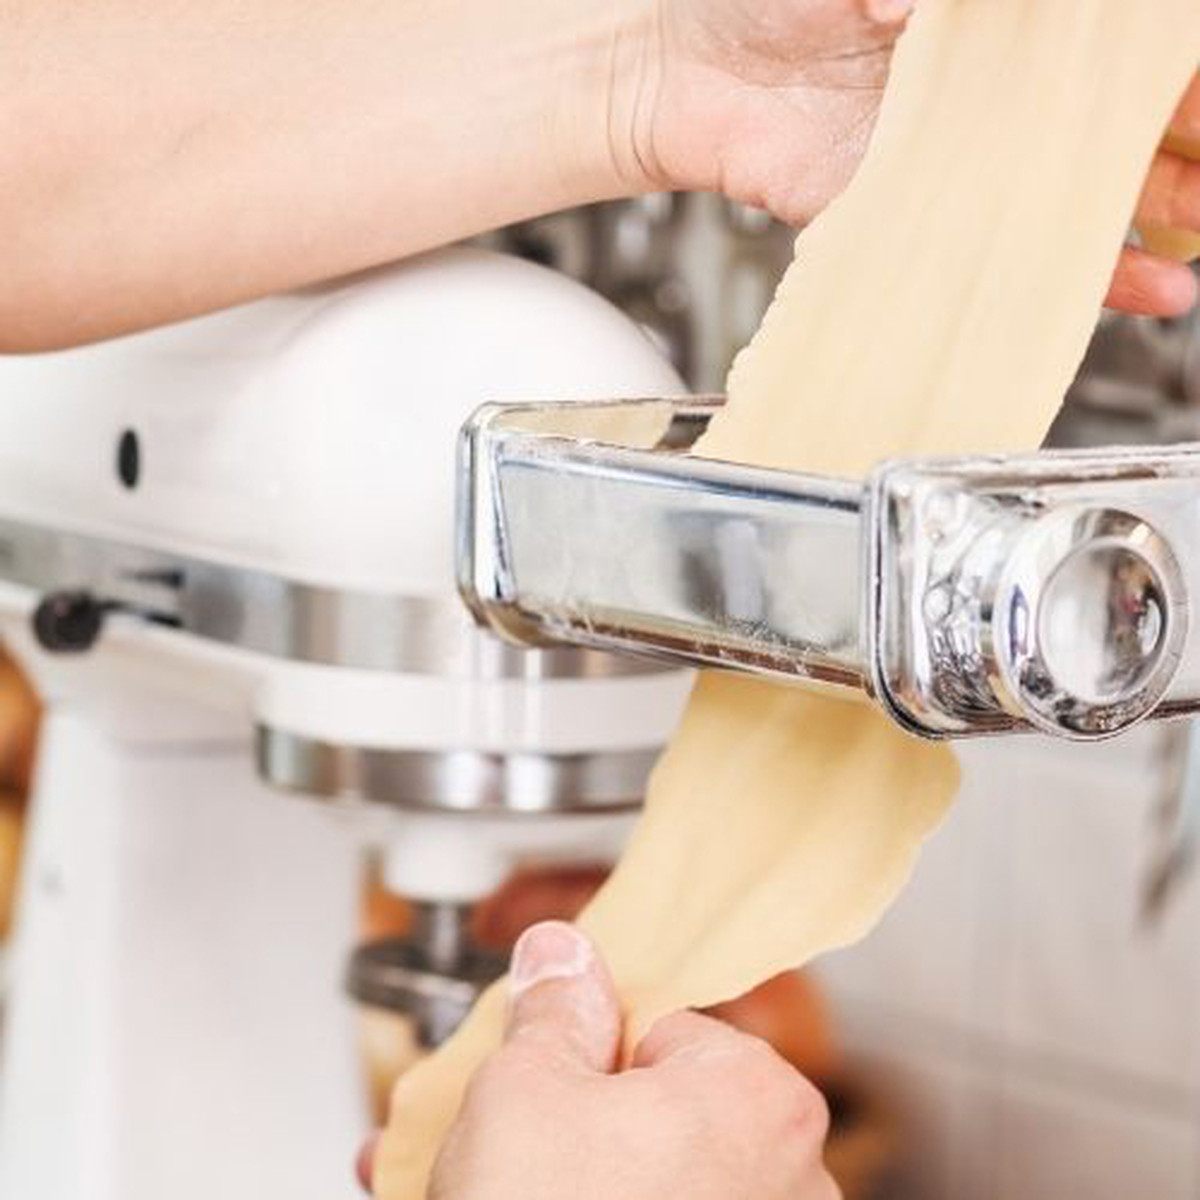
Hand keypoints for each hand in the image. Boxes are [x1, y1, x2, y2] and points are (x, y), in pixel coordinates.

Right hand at [360, 922, 837, 1198]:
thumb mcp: (524, 1089)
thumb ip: (551, 1009)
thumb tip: (562, 954)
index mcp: (758, 1097)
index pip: (658, 1028)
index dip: (578, 1049)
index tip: (530, 1074)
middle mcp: (788, 1179)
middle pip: (647, 1110)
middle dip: (554, 1119)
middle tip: (481, 1135)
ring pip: (635, 1178)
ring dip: (551, 1174)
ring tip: (458, 1182)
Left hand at [609, 0, 1198, 317]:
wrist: (683, 69)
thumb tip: (991, 8)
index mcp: (996, 14)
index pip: (1113, 36)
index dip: (1167, 62)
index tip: (1196, 85)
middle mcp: (991, 82)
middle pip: (1114, 113)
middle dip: (1178, 143)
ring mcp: (958, 151)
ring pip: (1074, 187)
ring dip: (1144, 217)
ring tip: (1191, 249)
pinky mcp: (918, 210)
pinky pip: (1001, 247)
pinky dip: (1067, 272)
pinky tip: (1129, 288)